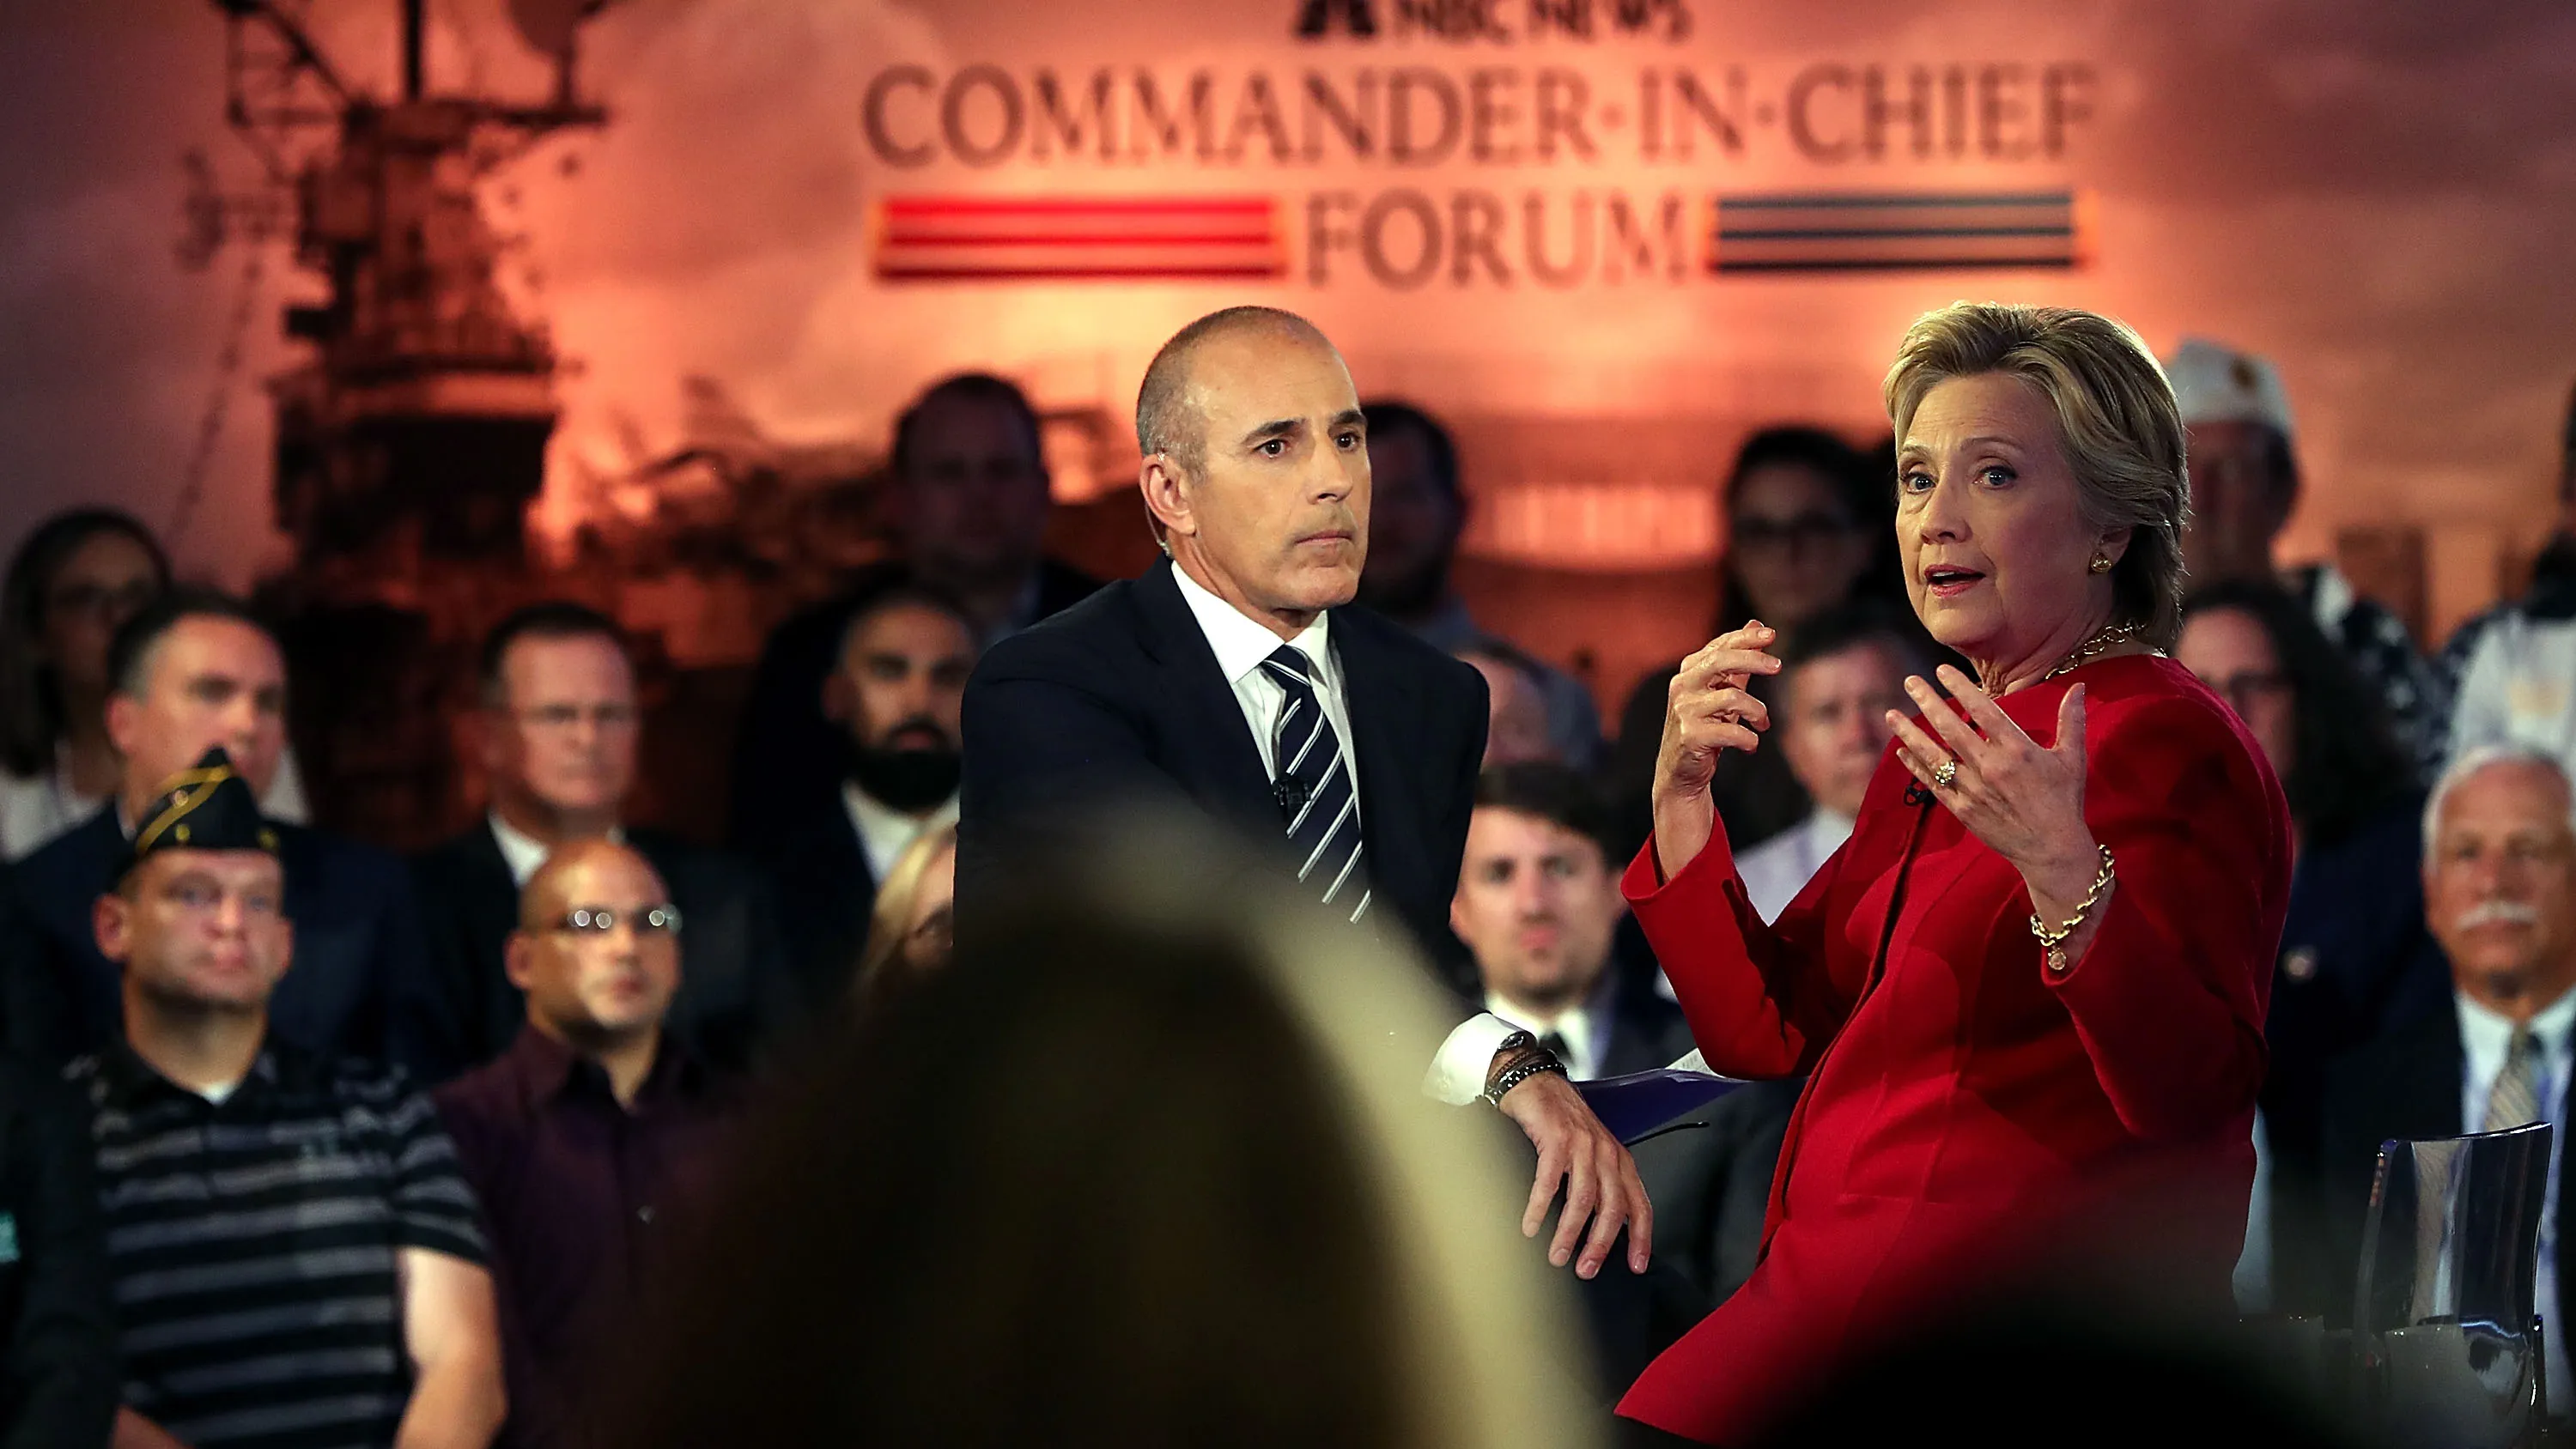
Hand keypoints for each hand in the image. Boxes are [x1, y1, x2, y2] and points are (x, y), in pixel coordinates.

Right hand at [1495, 1071, 1652, 1277]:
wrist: (1537, 1083)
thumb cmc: (1562, 1121)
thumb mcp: (1591, 1154)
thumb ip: (1598, 1186)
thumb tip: (1596, 1231)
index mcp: (1620, 1160)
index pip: (1639, 1205)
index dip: (1640, 1238)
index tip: (1636, 1266)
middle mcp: (1606, 1152)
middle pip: (1612, 1208)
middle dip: (1599, 1245)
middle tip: (1586, 1269)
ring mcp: (1582, 1145)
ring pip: (1582, 1199)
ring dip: (1568, 1233)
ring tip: (1555, 1255)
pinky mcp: (1555, 1138)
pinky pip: (1549, 1181)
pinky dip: (1539, 1208)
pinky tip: (1530, 1226)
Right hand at [1651, 621, 1781, 876]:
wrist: (1680, 771)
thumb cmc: (1705, 726)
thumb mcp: (1721, 692)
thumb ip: (1739, 662)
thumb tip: (1756, 625)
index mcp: (1690, 671)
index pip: (1720, 646)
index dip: (1745, 638)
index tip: (1771, 634)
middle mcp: (1683, 687)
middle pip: (1721, 661)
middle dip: (1753, 660)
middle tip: (1778, 666)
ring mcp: (1684, 711)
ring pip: (1732, 698)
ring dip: (1757, 711)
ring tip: (1763, 724)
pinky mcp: (1690, 736)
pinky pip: (1731, 732)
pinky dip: (1748, 738)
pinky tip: (1751, 745)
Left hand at [1886, 665, 2099, 895]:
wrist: (2053, 850)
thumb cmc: (2065, 801)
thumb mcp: (2072, 758)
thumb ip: (2072, 720)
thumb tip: (2079, 686)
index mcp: (2017, 751)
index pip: (1983, 710)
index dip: (1961, 688)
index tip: (1941, 669)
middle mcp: (1990, 767)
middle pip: (1951, 728)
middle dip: (1927, 702)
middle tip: (1909, 682)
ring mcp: (1973, 789)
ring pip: (1934, 756)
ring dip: (1910, 733)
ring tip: (1890, 714)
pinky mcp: (1962, 810)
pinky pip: (1933, 784)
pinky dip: (1916, 767)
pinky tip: (1902, 751)